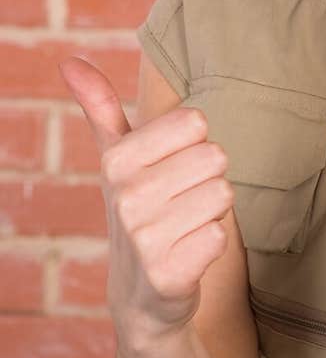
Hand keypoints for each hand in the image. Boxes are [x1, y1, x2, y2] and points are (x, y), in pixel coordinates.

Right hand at [58, 56, 233, 348]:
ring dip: (212, 213)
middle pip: (216, 157)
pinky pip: (221, 236)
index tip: (171, 171)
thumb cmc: (139, 210)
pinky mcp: (168, 274)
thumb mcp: (116, 158)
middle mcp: (127, 195)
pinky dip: (212, 245)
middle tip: (180, 204)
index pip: (196, 122)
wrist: (140, 295)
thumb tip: (68, 62)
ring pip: (224, 194)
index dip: (194, 147)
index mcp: (118, 159)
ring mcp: (145, 237)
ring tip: (184, 228)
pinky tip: (188, 256)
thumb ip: (101, 108)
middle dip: (207, 180)